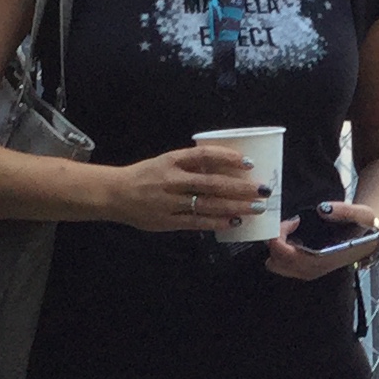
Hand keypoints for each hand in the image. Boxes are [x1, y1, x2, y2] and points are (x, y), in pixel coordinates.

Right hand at [111, 143, 270, 234]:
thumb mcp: (165, 162)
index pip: (204, 155)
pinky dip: (217, 222)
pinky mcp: (168, 221)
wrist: (114, 194)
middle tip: (263, 190)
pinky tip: (233, 222)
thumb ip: (189, 164)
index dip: (228, 157)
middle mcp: (172, 180)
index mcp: (172, 161)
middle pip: (212, 183)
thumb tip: (222, 164)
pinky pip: (197, 222)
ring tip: (255, 207)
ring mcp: (170, 202)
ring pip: (208, 204)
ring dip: (235, 206)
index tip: (249, 162)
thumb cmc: (145, 176)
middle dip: (240, 187)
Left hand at [267, 202, 378, 281]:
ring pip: (280, 266)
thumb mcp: (363, 215)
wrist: (369, 240)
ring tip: (288, 227)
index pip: (298, 260)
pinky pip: (283, 263)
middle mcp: (317, 269)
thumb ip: (345, 211)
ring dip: (276, 246)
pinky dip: (278, 249)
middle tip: (288, 222)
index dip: (284, 244)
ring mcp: (310, 270)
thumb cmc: (366, 228)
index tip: (290, 222)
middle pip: (283, 264)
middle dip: (276, 242)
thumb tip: (323, 208)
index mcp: (329, 259)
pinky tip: (288, 233)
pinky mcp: (305, 266)